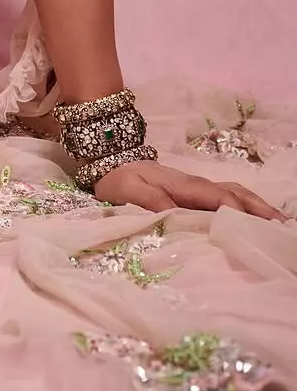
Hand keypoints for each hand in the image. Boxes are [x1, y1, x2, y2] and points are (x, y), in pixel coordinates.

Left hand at [93, 159, 291, 222]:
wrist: (110, 164)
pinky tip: (257, 220)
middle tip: (281, 226)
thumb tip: (176, 215)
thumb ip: (150, 201)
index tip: (246, 227)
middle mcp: (195, 184)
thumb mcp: (128, 190)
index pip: (214, 196)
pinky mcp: (196, 194)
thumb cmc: (119, 180)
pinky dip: (246, 207)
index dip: (232, 210)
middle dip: (257, 208)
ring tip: (279, 224)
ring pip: (234, 193)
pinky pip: (226, 198)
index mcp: (181, 184)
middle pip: (233, 192)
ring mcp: (197, 188)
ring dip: (257, 206)